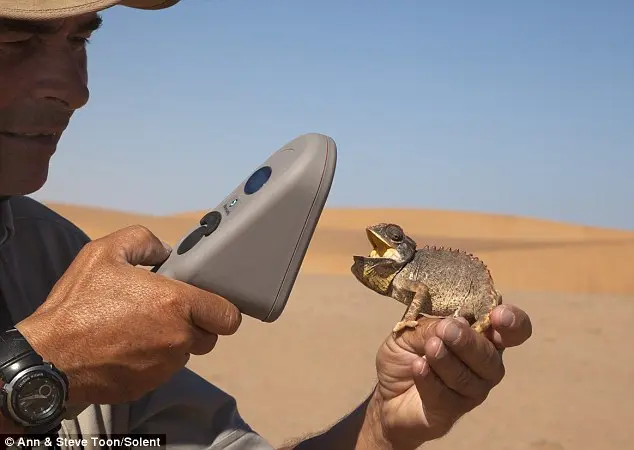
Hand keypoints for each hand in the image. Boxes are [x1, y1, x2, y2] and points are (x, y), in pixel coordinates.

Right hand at [15, 225, 241, 404]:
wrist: (48, 357)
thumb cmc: (78, 304)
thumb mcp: (105, 253)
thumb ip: (143, 242)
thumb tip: (166, 251)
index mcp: (176, 304)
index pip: (228, 315)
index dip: (220, 308)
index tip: (205, 302)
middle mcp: (178, 338)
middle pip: (209, 335)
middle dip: (196, 323)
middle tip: (168, 311)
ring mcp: (164, 366)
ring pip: (185, 352)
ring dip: (173, 341)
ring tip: (141, 326)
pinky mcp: (148, 385)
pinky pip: (163, 370)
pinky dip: (154, 359)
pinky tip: (129, 346)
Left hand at [369, 304, 531, 448]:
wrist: (385, 391)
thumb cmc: (406, 353)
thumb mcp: (411, 330)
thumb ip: (432, 326)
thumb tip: (455, 322)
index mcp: (481, 336)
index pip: (513, 330)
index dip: (513, 322)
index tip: (498, 316)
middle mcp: (485, 365)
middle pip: (491, 357)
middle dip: (469, 343)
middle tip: (447, 330)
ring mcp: (472, 391)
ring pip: (468, 379)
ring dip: (447, 361)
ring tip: (429, 348)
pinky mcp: (452, 412)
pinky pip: (446, 397)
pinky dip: (430, 380)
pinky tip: (418, 367)